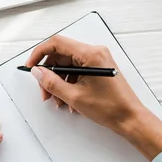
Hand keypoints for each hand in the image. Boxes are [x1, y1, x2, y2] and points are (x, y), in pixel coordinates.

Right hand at [25, 35, 161, 159]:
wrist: (130, 118)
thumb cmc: (110, 108)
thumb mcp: (74, 96)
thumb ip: (52, 82)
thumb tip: (38, 72)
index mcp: (90, 54)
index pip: (57, 43)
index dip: (39, 53)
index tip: (31, 65)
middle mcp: (95, 53)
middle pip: (61, 55)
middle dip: (49, 73)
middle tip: (44, 91)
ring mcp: (98, 60)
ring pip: (67, 65)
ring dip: (58, 81)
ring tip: (57, 100)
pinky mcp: (99, 68)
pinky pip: (77, 71)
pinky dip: (68, 83)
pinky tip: (67, 99)